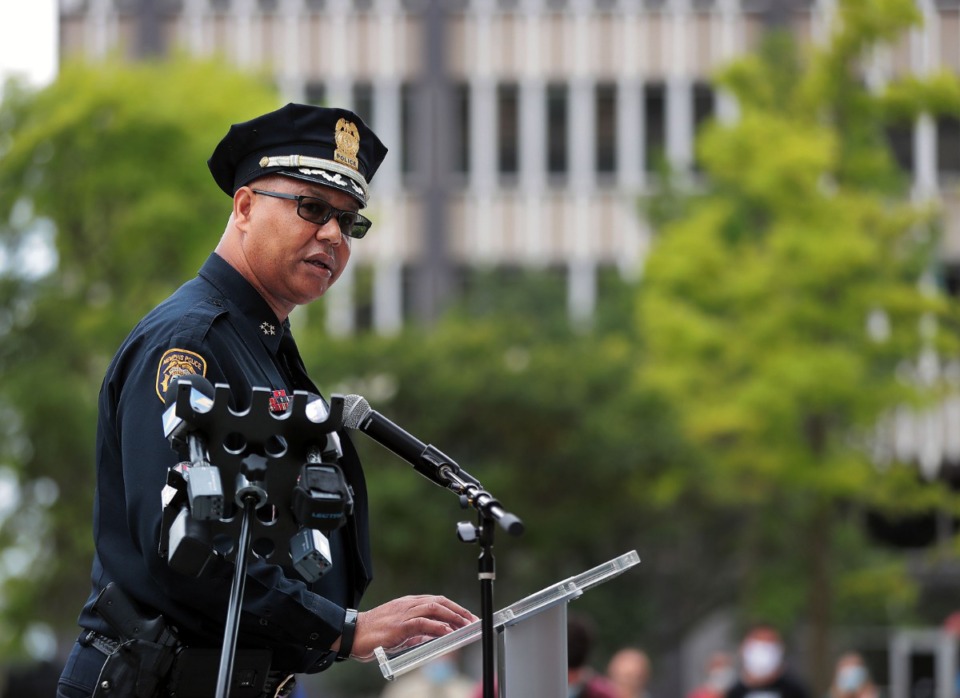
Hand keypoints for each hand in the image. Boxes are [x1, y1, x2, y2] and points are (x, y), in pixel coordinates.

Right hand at [343, 594, 477, 661]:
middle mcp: (408, 604)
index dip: (453, 608)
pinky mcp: (400, 625)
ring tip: (465, 625)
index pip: (436, 601)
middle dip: (458, 610)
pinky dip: (438, 626)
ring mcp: (404, 613)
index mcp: (408, 604)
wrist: (353, 634)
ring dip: (452, 616)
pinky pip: (423, 623)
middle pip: (439, 601)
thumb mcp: (400, 632)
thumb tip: (434, 636)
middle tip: (472, 620)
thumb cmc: (374, 634)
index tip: (466, 616)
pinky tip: (448, 631)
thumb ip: (417, 632)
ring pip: (434, 608)